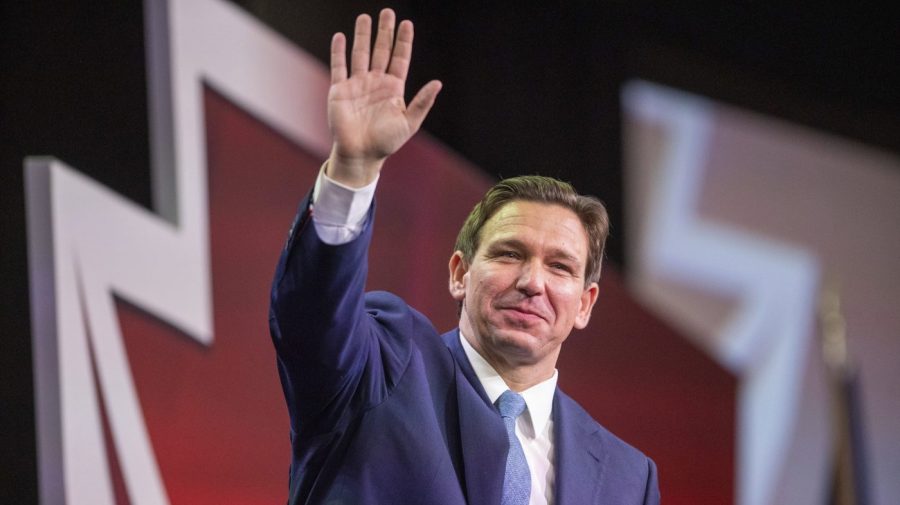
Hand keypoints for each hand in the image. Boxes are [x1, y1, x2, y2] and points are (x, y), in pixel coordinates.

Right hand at [327, 8, 441, 186]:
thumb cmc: (386, 142)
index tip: (407, 24)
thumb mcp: (409, 123)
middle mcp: (376, 82)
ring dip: (362, 36)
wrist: (361, 155)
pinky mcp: (339, 91)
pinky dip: (338, 51)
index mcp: (393, 89)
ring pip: (360, 54)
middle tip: (387, 12)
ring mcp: (357, 85)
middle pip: (381, 50)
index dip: (403, 41)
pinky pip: (339, 66)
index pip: (400, 58)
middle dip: (384, 31)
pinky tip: (340, 36)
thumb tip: (438, 83)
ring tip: (364, 17)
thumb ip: (422, 102)